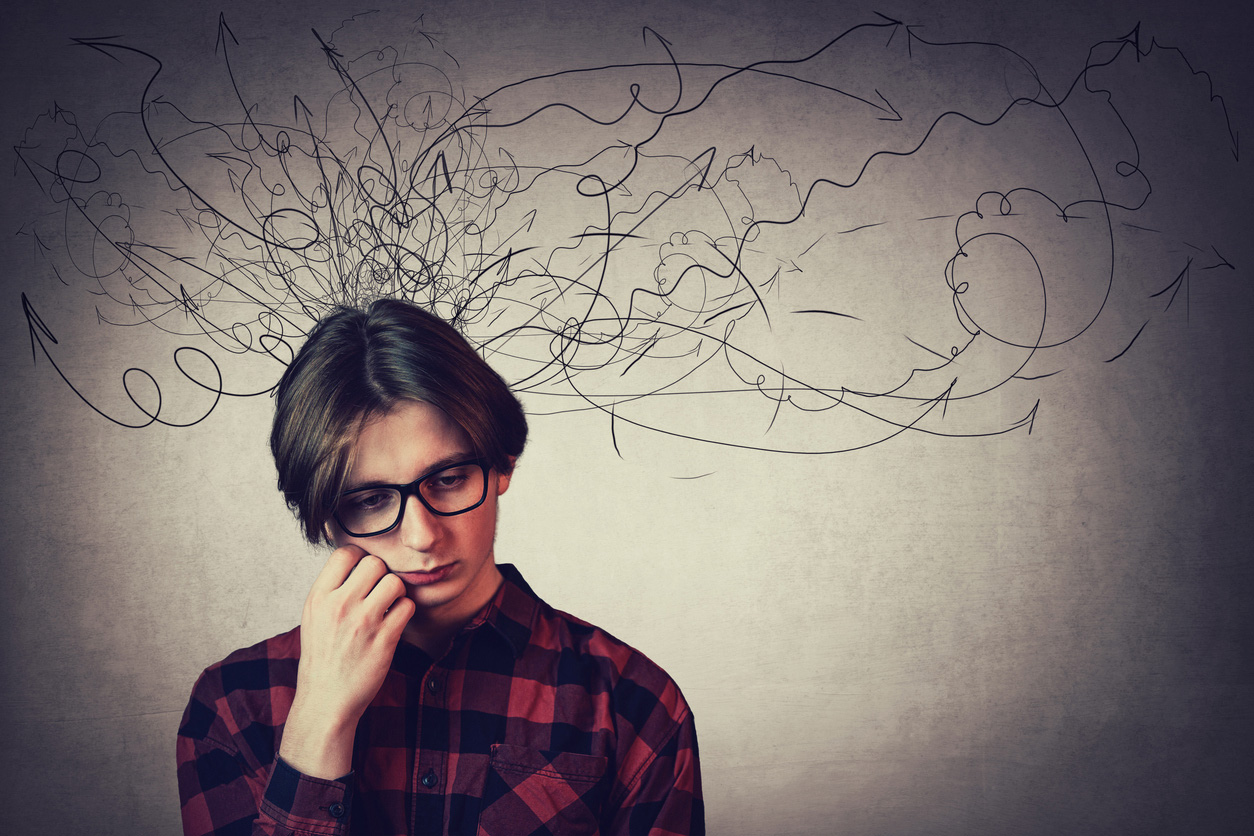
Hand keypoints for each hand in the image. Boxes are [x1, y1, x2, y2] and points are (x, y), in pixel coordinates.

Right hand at [279, 544, 414, 778]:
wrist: (326, 701)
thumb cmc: (322, 658)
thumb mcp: (313, 618)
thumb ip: (332, 590)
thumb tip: (357, 561)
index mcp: (318, 598)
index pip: (345, 553)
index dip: (359, 559)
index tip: (363, 574)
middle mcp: (339, 606)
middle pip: (375, 563)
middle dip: (381, 575)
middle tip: (378, 592)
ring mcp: (363, 622)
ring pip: (395, 582)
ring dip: (396, 593)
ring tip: (388, 607)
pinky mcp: (384, 639)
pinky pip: (407, 607)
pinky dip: (405, 613)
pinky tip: (394, 623)